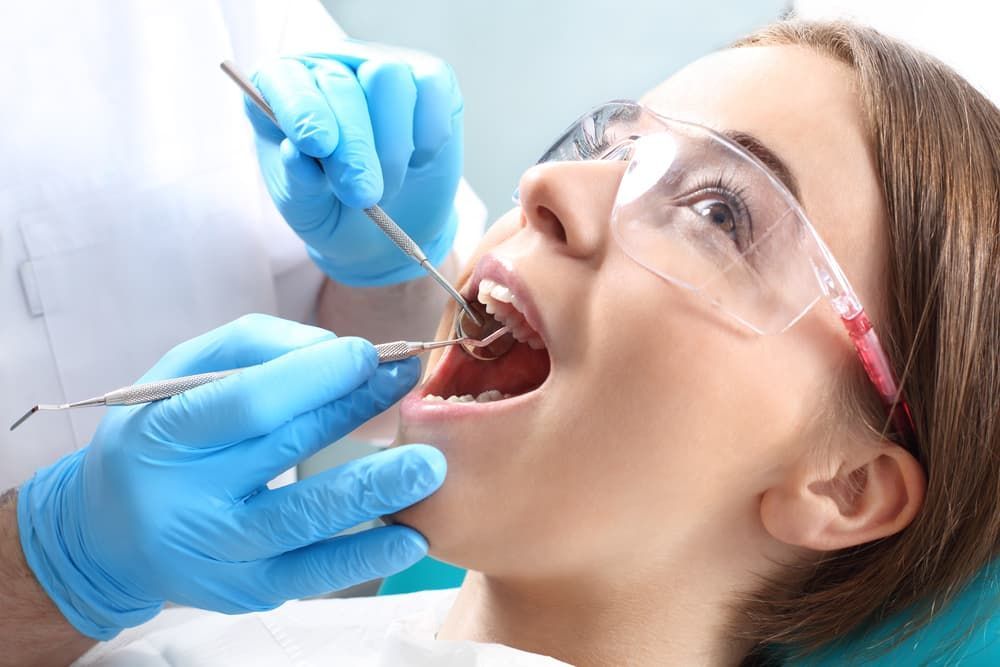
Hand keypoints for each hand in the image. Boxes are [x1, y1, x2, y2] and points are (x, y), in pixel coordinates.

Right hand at [16, 314, 445, 638]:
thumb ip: (255, 346)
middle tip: (412, 387)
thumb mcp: (185, 372)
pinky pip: (312, 574)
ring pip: (303, 519)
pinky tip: (410, 537)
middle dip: (356, 412)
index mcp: (162, 434)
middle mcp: (183, 499)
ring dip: (374, 491)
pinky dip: (364, 555)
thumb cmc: (160, 436)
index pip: (246, 402)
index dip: (313, 376)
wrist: (111, 533)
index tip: (369, 354)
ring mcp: (215, 553)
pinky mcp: (245, 590)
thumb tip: (331, 348)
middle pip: (284, 451)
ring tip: (429, 466)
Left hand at [247, 43, 463, 285]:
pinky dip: (429, 132)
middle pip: (342, 84)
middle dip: (354, 146)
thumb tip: (295, 153)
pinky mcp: (429, 77)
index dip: (302, 109)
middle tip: (363, 195)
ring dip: (392, 144)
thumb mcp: (305, 208)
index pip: (285, 79)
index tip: (317, 146)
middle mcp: (330, 66)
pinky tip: (417, 161)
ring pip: (389, 77)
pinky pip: (431, 88)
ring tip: (388, 186)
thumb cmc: (334, 209)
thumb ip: (297, 182)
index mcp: (282, 89)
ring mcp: (382, 65)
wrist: (387, 226)